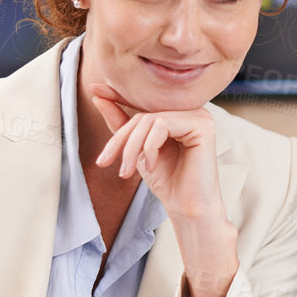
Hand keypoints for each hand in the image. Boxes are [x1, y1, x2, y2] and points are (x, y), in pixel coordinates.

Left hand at [91, 81, 237, 296]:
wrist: (188, 208)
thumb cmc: (167, 181)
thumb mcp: (137, 150)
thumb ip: (121, 124)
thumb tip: (98, 95)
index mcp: (178, 112)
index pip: (143, 102)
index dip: (118, 95)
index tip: (94, 89)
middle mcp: (191, 109)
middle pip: (143, 115)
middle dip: (120, 140)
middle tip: (104, 162)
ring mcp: (199, 115)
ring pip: (150, 120)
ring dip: (131, 147)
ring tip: (126, 171)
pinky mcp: (202, 125)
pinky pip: (162, 126)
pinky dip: (150, 147)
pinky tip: (151, 166)